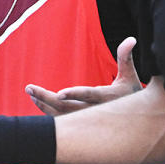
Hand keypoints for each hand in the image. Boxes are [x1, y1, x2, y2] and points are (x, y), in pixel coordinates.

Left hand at [27, 37, 141, 115]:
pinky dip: (48, 111)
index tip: (59, 93)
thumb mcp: (131, 76)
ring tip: (30, 92)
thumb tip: (131, 38)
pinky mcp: (80, 125)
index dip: (75, 94)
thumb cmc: (133, 96)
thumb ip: (126, 57)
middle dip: (46, 98)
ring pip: (61, 115)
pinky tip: (38, 101)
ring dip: (43, 104)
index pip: (89, 96)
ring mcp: (86, 121)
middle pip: (67, 107)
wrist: (135, 124)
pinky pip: (60, 119)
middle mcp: (95, 112)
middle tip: (29, 88)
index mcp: (108, 99)